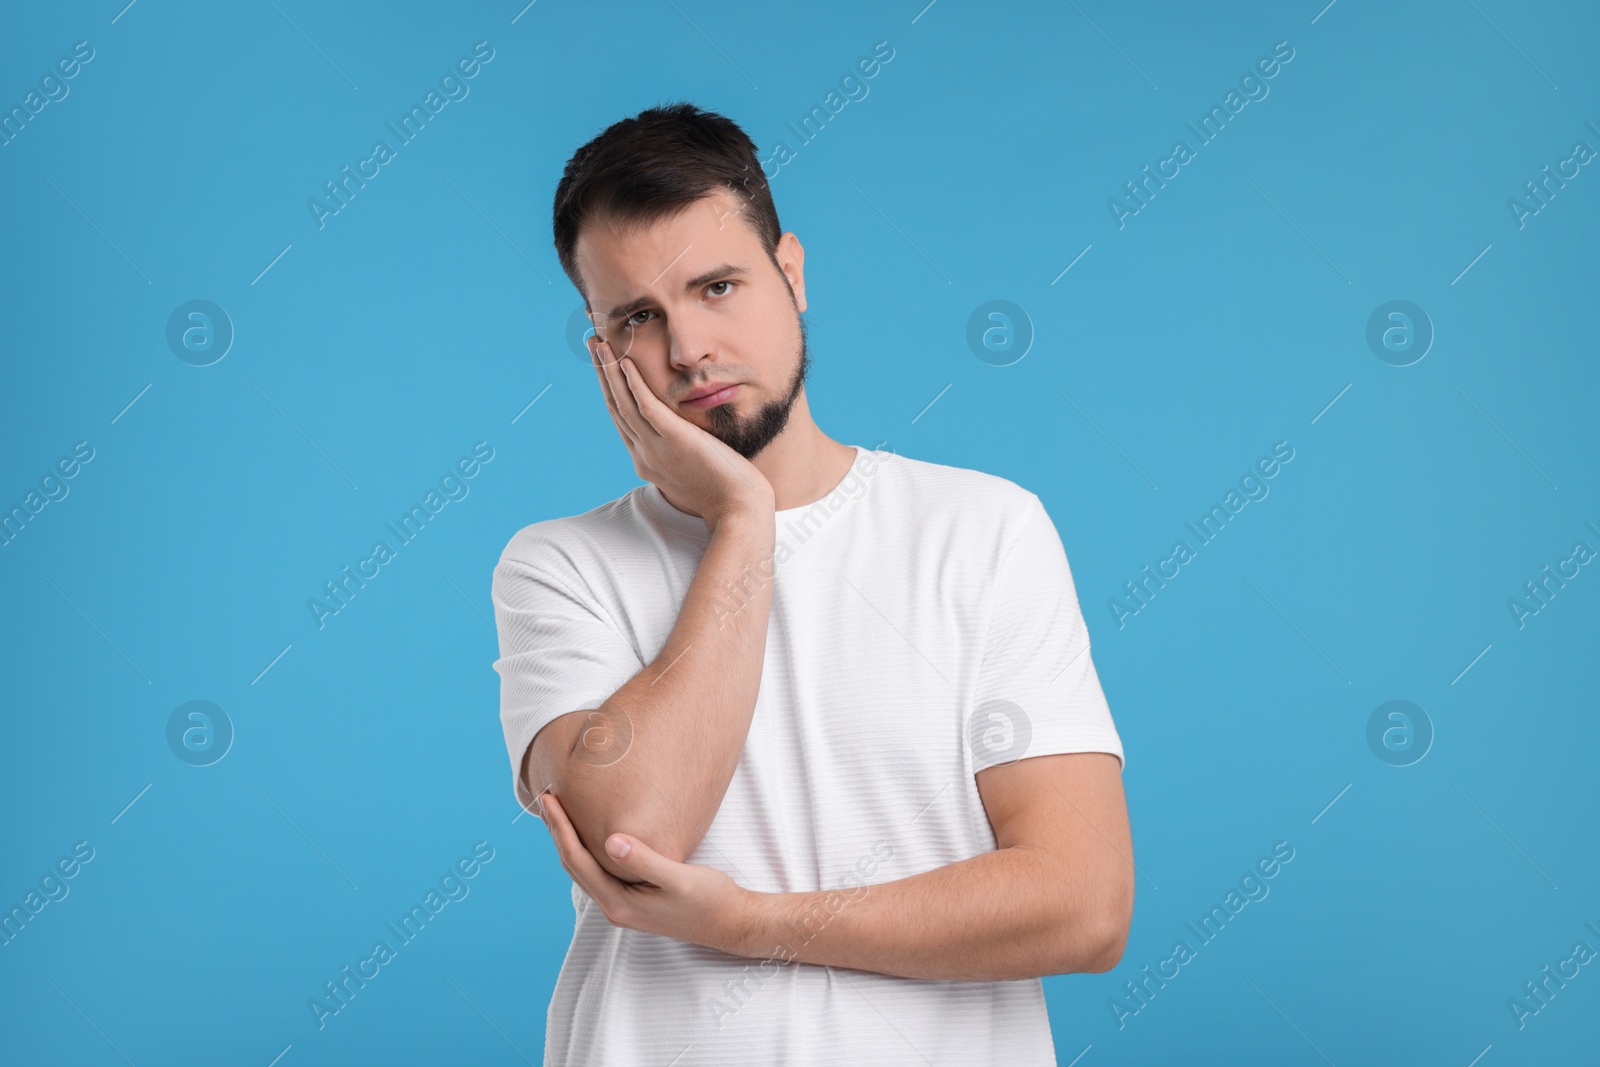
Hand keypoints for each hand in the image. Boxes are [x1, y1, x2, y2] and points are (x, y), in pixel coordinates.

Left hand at [538, 791, 757, 955]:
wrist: (731, 923)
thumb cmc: (710, 899)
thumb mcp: (679, 878)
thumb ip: (644, 861)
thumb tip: (610, 841)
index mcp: (619, 903)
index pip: (578, 860)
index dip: (561, 828)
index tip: (549, 799)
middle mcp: (615, 908)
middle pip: (574, 865)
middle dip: (558, 832)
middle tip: (546, 798)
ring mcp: (623, 905)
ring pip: (584, 869)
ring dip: (570, 841)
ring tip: (561, 812)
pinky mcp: (634, 900)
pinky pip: (599, 872)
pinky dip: (588, 850)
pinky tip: (591, 835)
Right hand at [588, 336, 772, 528]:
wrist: (739, 512)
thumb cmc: (725, 496)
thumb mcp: (692, 473)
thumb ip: (680, 455)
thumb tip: (684, 440)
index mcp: (647, 461)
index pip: (621, 419)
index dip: (610, 389)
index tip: (604, 365)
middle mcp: (645, 455)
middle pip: (615, 406)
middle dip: (602, 373)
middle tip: (593, 343)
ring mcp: (657, 449)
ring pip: (624, 403)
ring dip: (609, 370)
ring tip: (600, 342)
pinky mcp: (676, 441)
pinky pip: (648, 408)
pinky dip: (635, 385)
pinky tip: (626, 363)